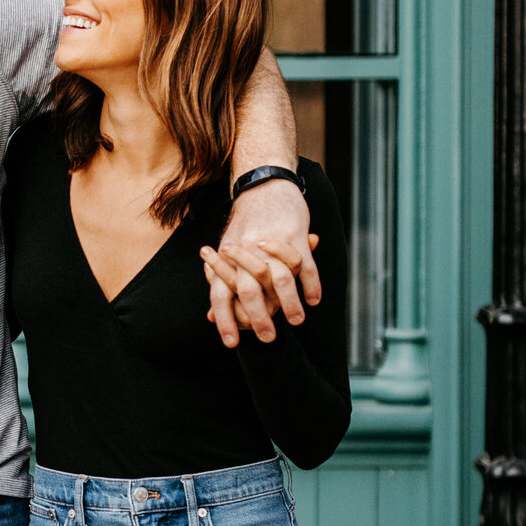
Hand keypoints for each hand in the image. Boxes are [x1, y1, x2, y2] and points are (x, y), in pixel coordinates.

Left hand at [204, 179, 319, 347]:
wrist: (262, 182)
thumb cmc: (245, 222)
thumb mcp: (227, 250)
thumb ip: (221, 285)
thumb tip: (210, 317)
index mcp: (228, 256)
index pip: (222, 294)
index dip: (226, 320)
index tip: (231, 343)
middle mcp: (247, 250)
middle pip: (250, 290)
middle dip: (259, 318)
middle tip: (268, 339)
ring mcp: (271, 242)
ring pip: (281, 279)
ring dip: (289, 303)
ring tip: (297, 321)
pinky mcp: (294, 235)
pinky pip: (305, 264)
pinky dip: (311, 283)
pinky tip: (314, 298)